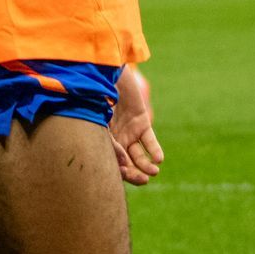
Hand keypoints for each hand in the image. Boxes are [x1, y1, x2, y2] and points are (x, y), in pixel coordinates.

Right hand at [109, 64, 163, 186]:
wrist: (104, 73)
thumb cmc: (95, 97)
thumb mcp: (99, 124)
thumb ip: (112, 144)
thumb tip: (125, 164)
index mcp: (100, 142)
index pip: (110, 165)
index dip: (118, 173)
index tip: (124, 174)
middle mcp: (115, 140)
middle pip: (126, 165)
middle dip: (134, 174)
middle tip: (143, 180)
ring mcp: (128, 132)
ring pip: (138, 156)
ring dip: (146, 166)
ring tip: (153, 171)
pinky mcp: (142, 122)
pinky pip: (149, 140)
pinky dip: (154, 150)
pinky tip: (159, 159)